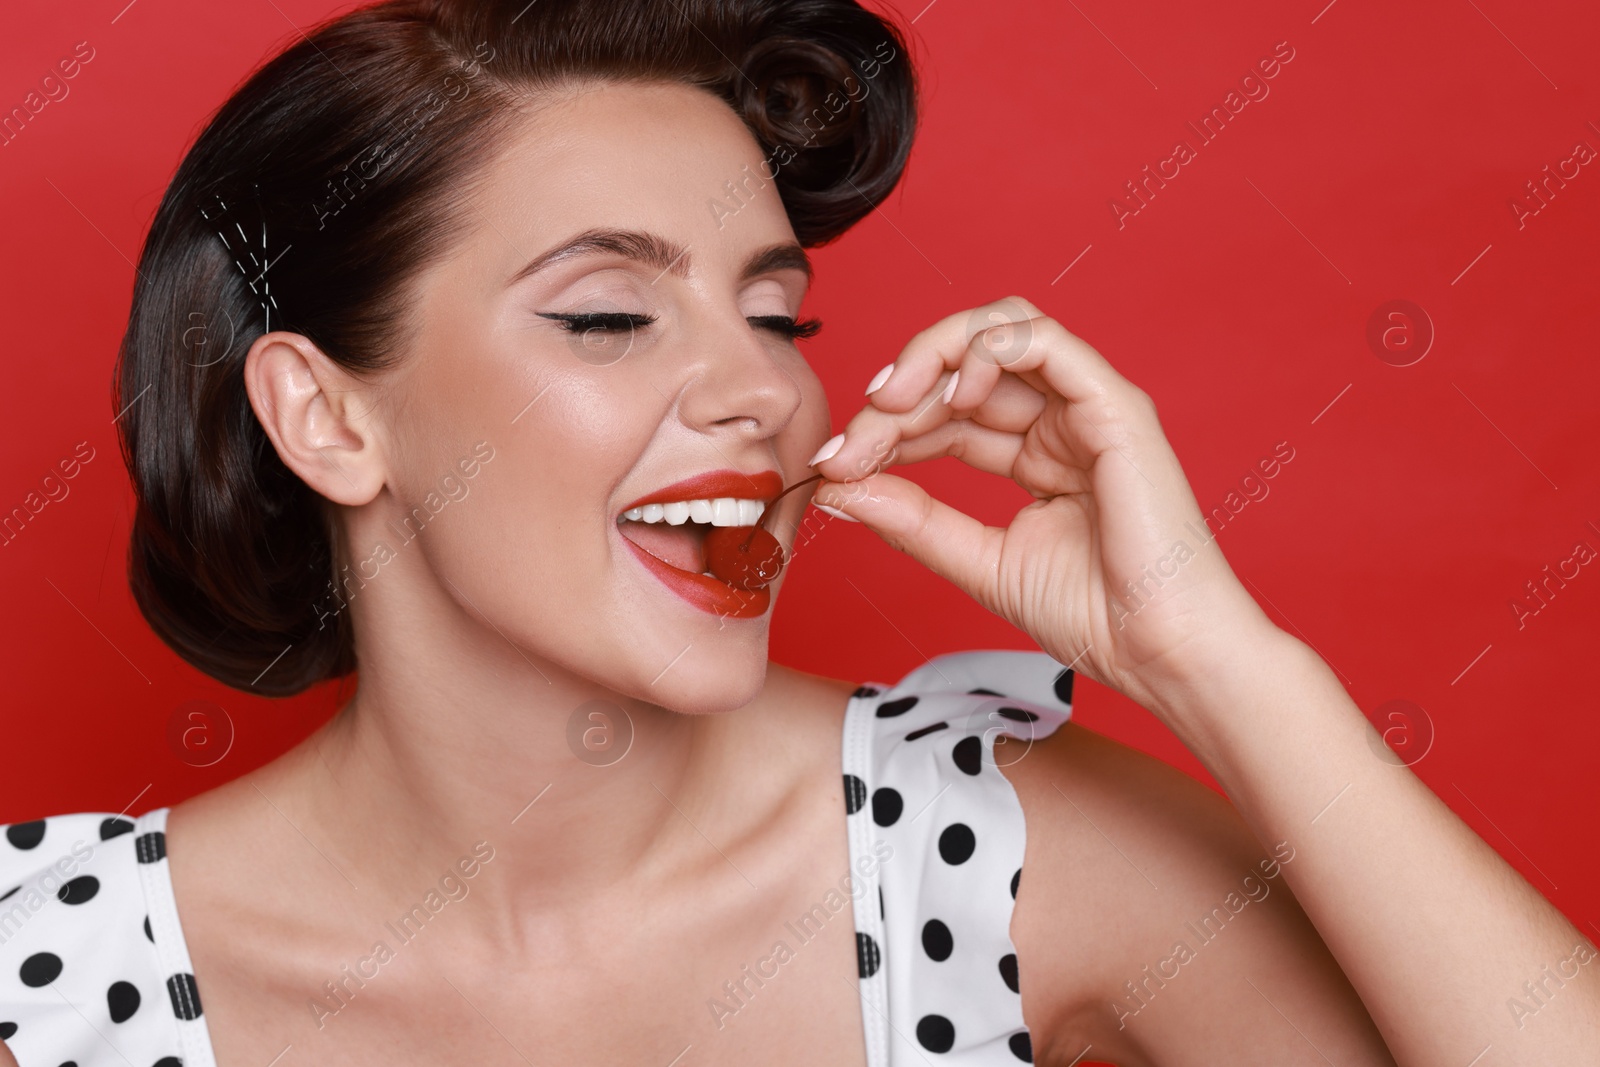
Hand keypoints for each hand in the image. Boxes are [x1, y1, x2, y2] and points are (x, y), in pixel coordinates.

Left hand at [809, 296, 1277, 709]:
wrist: (1160, 651)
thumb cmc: (1094, 615)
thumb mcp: (978, 561)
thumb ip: (912, 520)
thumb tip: (836, 488)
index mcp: (1036, 453)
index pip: (945, 413)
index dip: (884, 429)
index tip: (833, 465)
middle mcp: (1061, 420)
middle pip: (961, 369)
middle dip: (893, 399)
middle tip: (848, 446)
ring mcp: (1089, 406)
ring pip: (999, 332)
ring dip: (931, 356)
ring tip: (890, 404)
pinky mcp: (1114, 404)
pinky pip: (1044, 340)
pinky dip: (988, 350)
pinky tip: (949, 396)